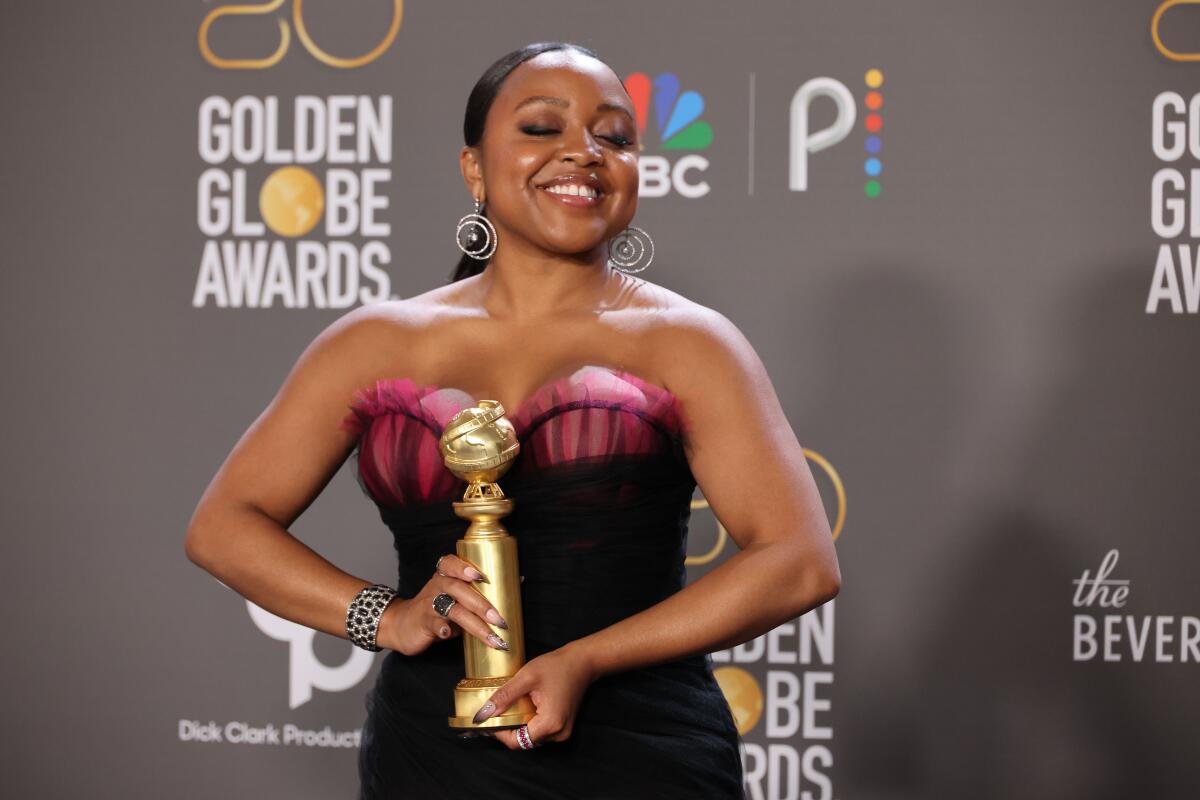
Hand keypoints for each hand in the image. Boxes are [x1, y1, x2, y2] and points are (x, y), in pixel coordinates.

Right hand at [376, 554, 509, 656]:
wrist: (402, 625)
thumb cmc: (437, 608)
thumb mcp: (455, 597)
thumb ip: (479, 592)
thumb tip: (519, 582)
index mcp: (445, 576)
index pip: (450, 563)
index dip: (464, 567)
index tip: (480, 576)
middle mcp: (437, 587)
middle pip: (458, 589)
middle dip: (482, 604)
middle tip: (500, 620)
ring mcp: (429, 605)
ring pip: (452, 610)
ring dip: (474, 624)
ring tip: (492, 637)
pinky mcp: (423, 623)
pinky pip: (434, 624)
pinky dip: (442, 629)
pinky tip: (449, 635)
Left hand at [472, 644, 597, 749]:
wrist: (582, 661)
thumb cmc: (558, 666)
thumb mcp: (526, 677)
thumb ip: (505, 696)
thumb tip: (483, 714)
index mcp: (550, 724)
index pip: (516, 741)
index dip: (498, 734)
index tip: (485, 721)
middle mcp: (558, 733)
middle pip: (523, 741)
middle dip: (506, 728)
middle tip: (492, 712)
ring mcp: (562, 731)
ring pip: (531, 737)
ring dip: (517, 725)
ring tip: (506, 707)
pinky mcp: (562, 726)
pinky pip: (539, 731)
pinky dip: (528, 722)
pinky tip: (521, 707)